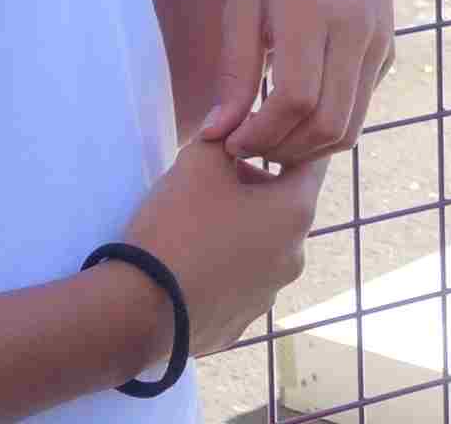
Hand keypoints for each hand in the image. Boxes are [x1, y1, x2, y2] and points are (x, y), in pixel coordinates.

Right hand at [117, 139, 326, 360]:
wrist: (139, 308)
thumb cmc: (177, 226)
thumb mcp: (198, 162)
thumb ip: (224, 135)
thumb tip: (235, 128)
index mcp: (295, 213)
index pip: (311, 163)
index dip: (283, 143)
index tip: (256, 137)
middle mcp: (294, 257)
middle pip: (282, 206)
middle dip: (252, 186)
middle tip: (212, 178)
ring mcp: (268, 295)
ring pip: (260, 246)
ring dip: (237, 227)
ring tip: (194, 221)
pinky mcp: (239, 322)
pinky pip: (237, 282)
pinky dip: (220, 266)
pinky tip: (187, 260)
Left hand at [198, 0, 396, 162]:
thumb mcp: (241, 9)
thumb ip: (234, 74)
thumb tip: (217, 136)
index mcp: (313, 12)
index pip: (295, 98)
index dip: (260, 133)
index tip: (229, 143)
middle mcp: (356, 28)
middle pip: (328, 122)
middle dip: (283, 150)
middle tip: (248, 150)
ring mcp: (379, 41)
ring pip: (351, 126)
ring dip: (308, 149)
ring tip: (269, 142)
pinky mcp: (388, 51)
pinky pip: (360, 107)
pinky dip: (328, 127)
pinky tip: (295, 118)